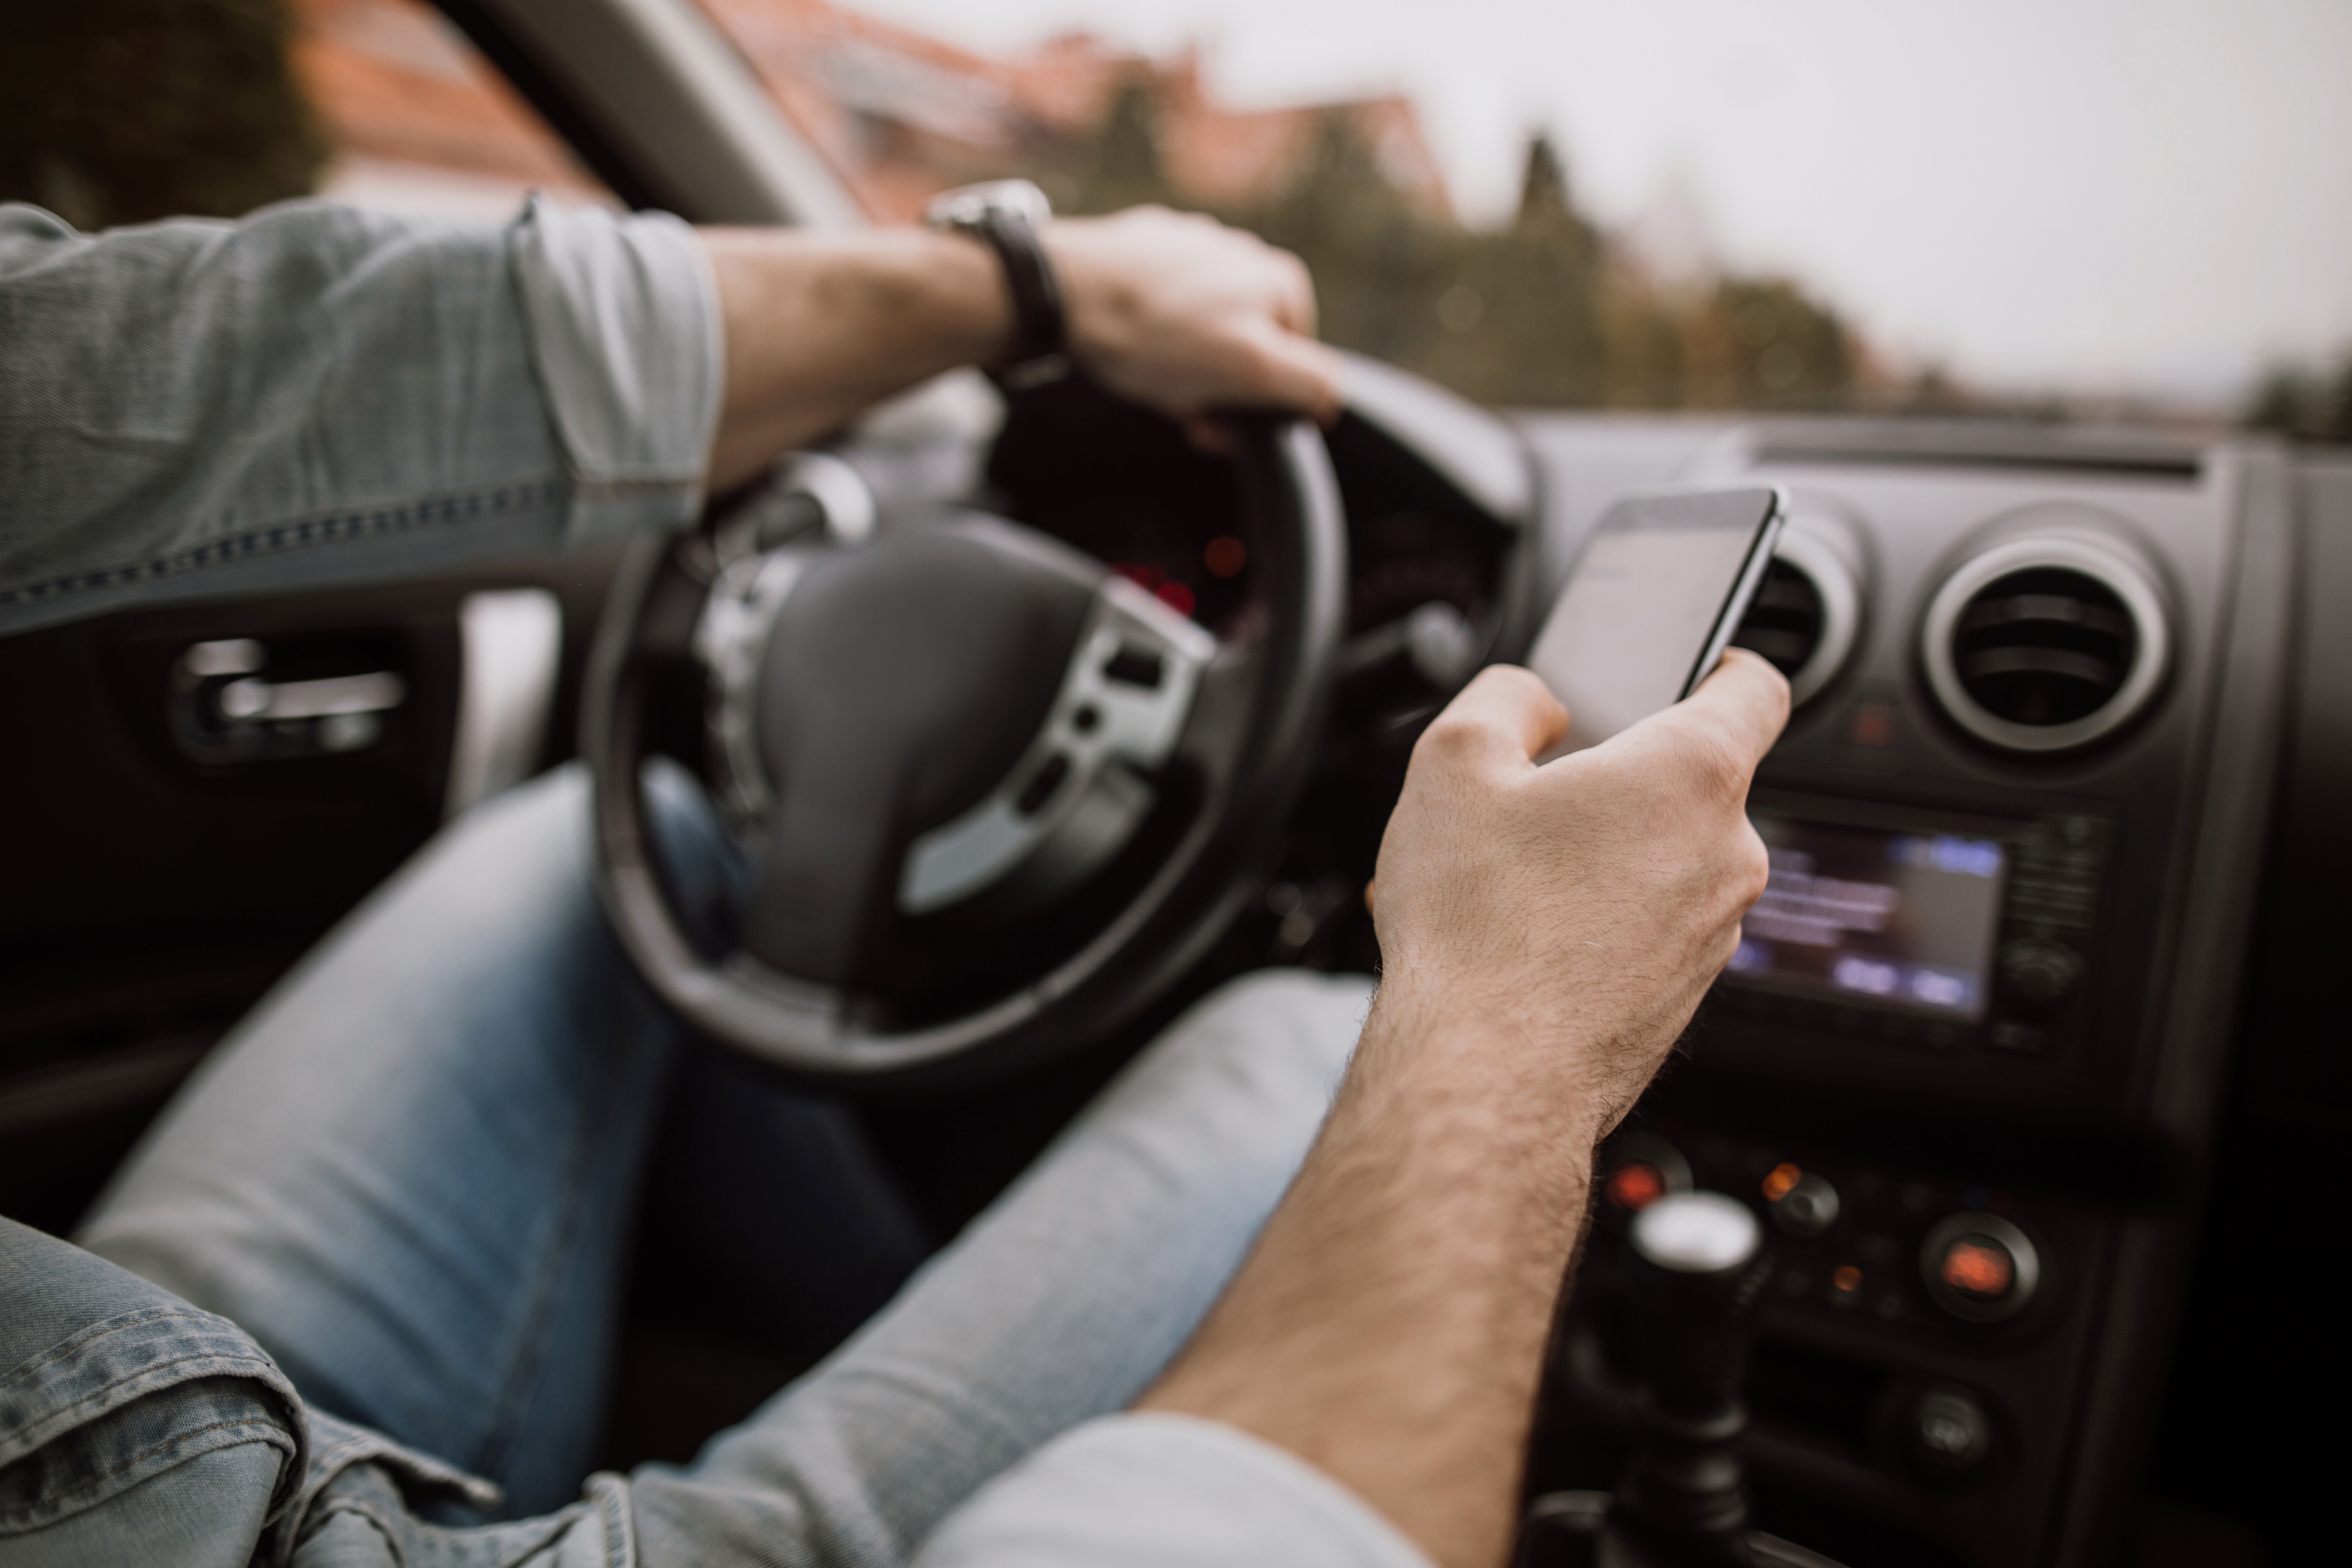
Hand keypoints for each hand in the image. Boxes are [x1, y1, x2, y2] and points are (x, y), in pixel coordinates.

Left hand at [1044, 207, 1342, 439]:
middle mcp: (1245, 255)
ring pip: (1205, 331)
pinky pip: (1165, 307)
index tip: (1222, 423)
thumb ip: (1307, 384)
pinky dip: (1153, 331)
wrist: (1062, 290)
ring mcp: (1194, 248)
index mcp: (1280, 282)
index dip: (1262, 408)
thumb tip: (1327, 398)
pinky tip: (1127, 339)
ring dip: (1185, 363)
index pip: (1298, 368)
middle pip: (1249, 350)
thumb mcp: (1250, 370)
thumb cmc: (1151, 333)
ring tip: (1148, 368)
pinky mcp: (1147, 250)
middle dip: (1219, 386)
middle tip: (1182, 403)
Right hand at [1369, 650, 1788, 1137]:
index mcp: (1691, 774)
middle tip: (1529, 792)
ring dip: (1595, 853)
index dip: (1715, 661)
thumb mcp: (1453, 763)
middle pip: (1688, 780)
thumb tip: (1536, 702)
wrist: (1485, 1077)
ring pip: (1660, 860)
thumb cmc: (1477, 929)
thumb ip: (1506, 699)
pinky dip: (1594, 918)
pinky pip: (1647, 926)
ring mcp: (1714, 933)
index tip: (1681, 667)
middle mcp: (1726, 854)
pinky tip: (1518, 936)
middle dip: (1612, 776)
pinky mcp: (1684, 994)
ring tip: (1505, 877)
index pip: (1754, 686)